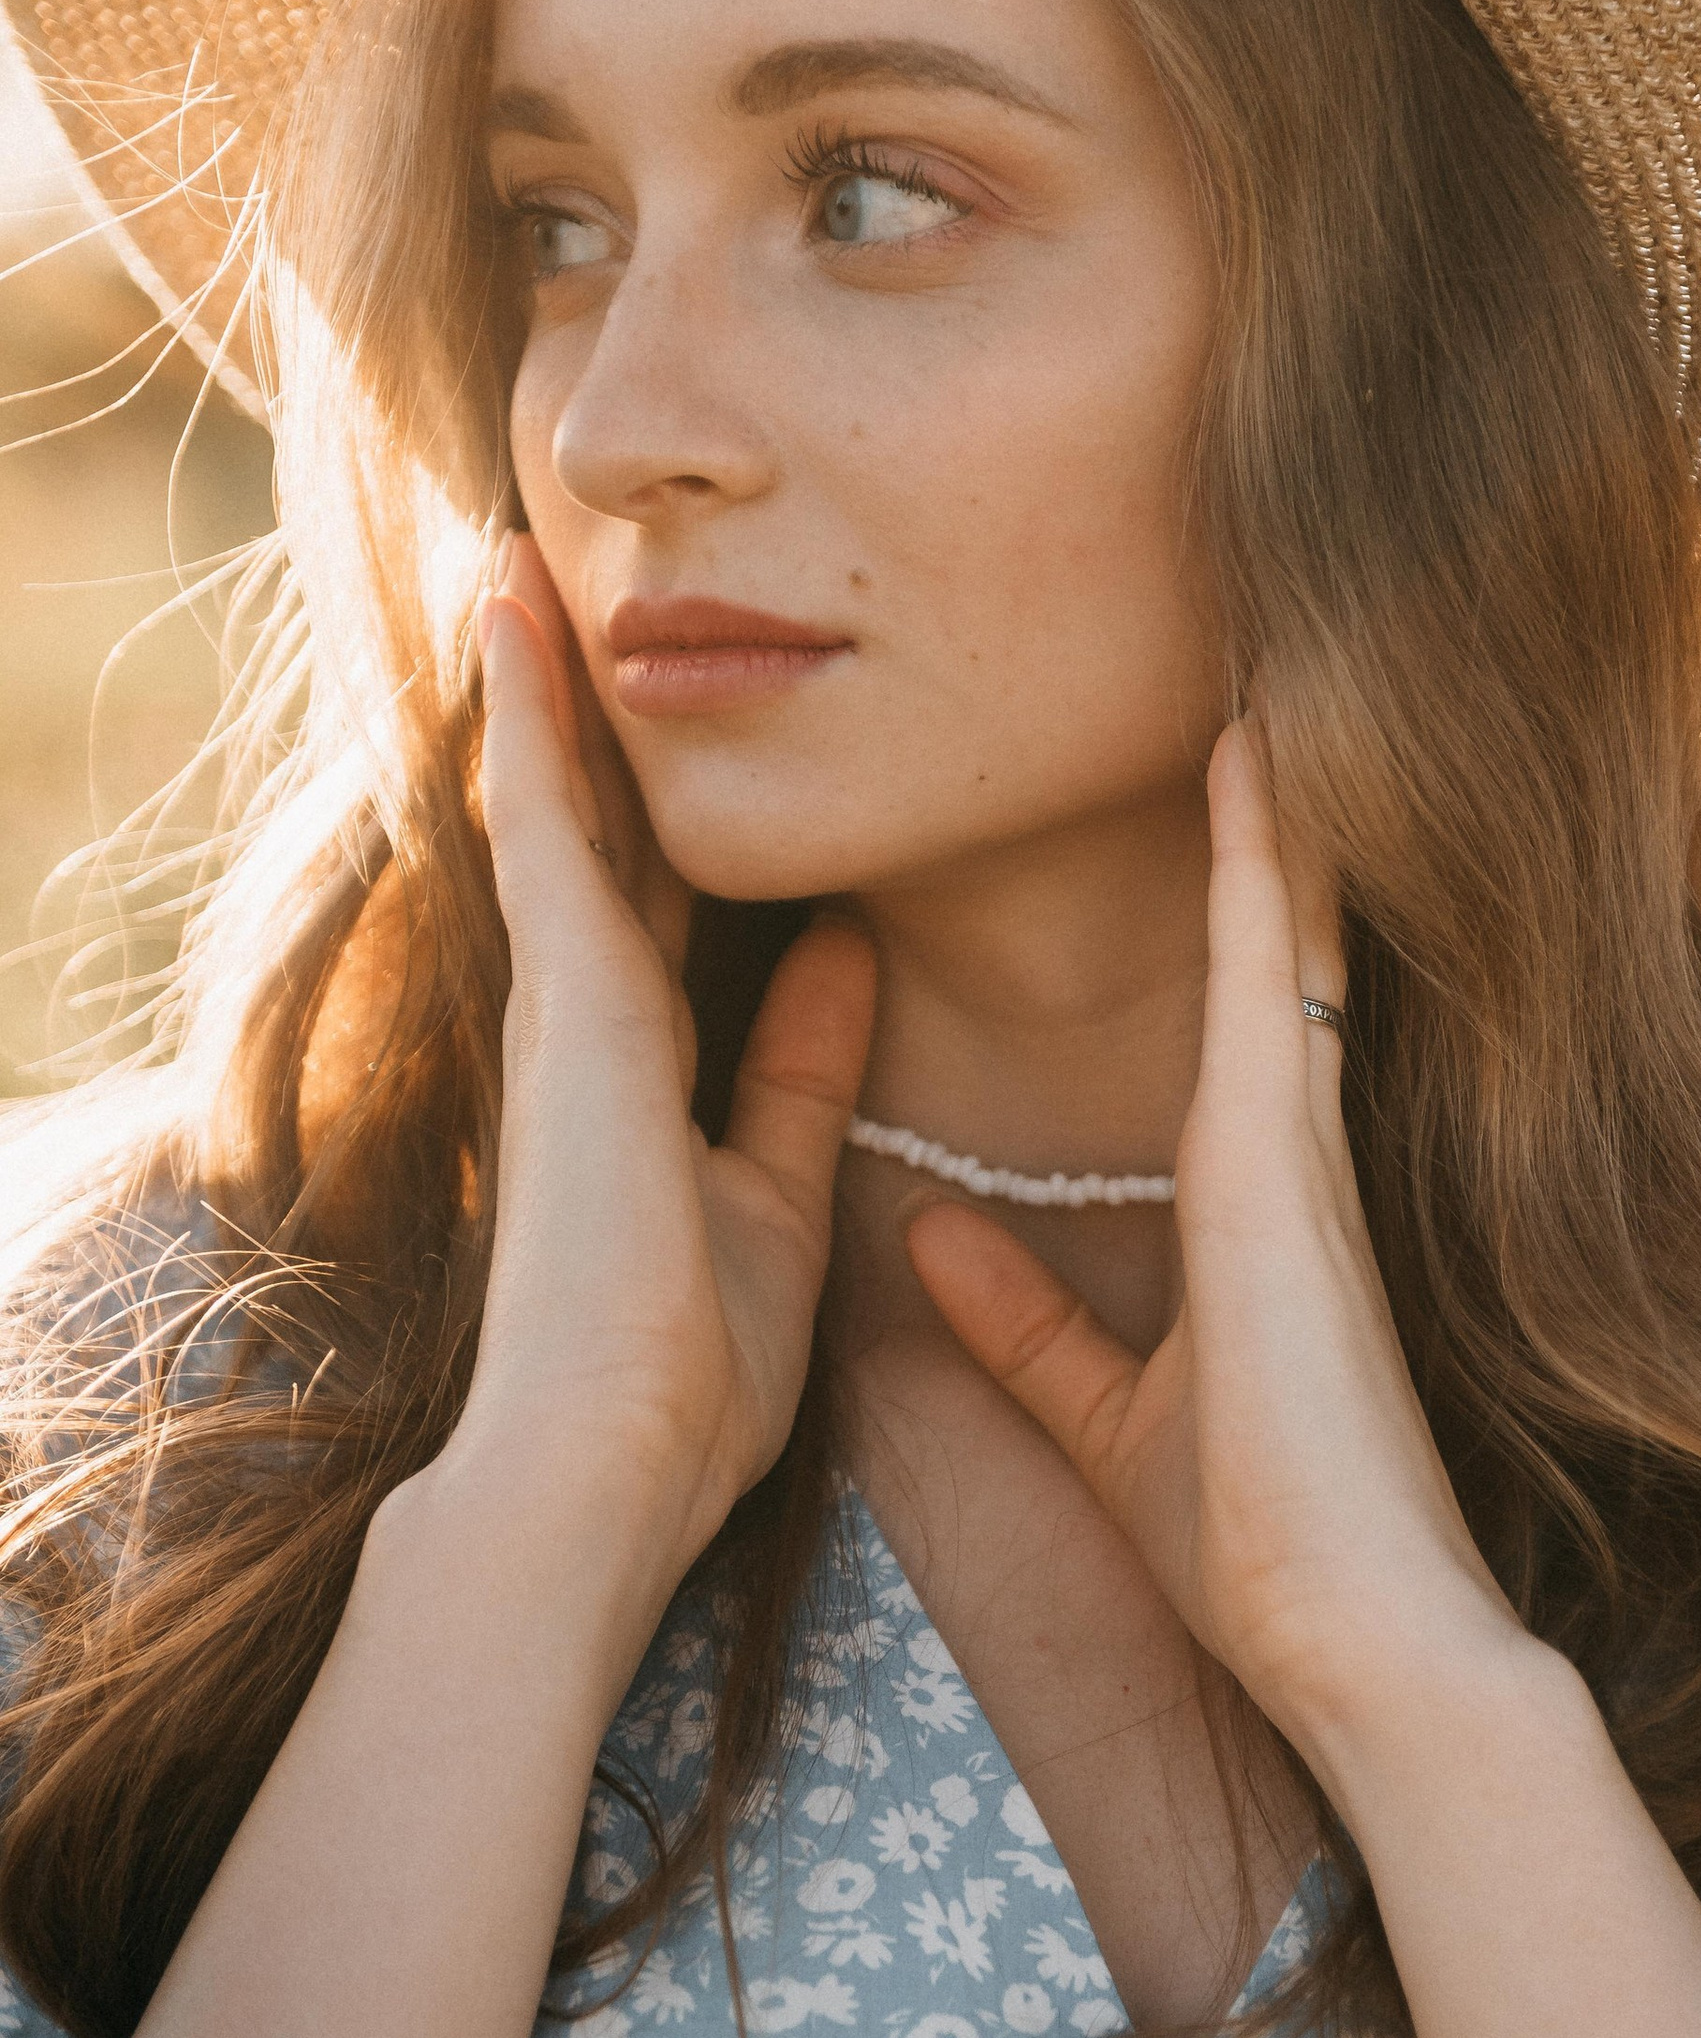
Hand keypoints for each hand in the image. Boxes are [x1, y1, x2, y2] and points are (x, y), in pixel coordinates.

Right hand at [448, 535, 873, 1617]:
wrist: (612, 1468)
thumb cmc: (688, 1371)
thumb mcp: (777, 1198)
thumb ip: (798, 1078)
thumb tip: (845, 958)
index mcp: (645, 1075)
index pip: (651, 911)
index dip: (649, 816)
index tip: (654, 726)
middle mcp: (589, 1028)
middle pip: (587, 839)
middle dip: (576, 726)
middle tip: (557, 597)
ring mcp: (564, 1013)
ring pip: (550, 813)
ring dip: (537, 694)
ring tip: (520, 569)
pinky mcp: (565, 1010)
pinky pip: (542, 832)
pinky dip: (533, 728)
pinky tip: (517, 625)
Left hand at [904, 723, 1525, 1771]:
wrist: (1352, 1639)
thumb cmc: (1262, 1545)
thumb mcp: (1107, 1418)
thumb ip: (1022, 1323)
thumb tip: (927, 1233)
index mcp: (1248, 1197)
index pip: (1238, 1002)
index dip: (1234, 888)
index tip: (1220, 779)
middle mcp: (1282, 1145)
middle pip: (1273, 938)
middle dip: (1267, 815)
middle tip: (1253, 672)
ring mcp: (1294, 1144)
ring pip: (1281, 927)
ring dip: (1274, 800)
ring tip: (1259, 660)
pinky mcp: (1282, 1163)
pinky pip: (1269, 973)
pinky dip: (1264, 863)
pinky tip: (1258, 756)